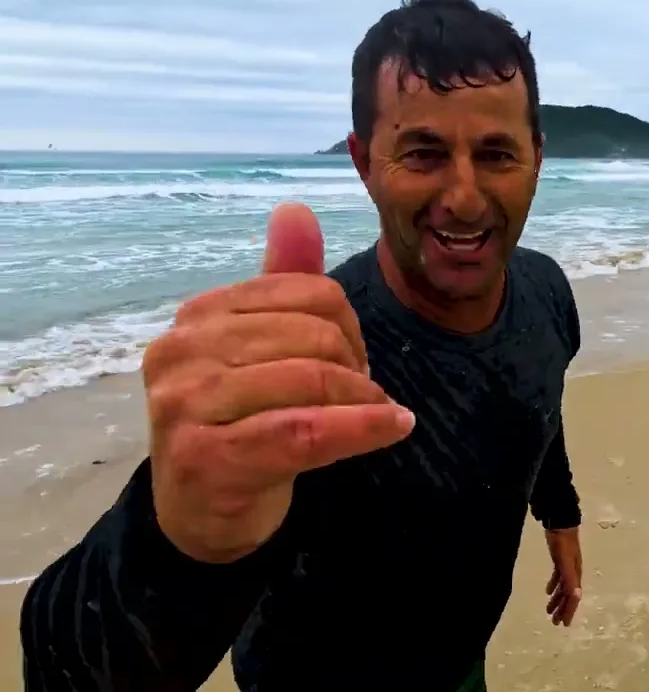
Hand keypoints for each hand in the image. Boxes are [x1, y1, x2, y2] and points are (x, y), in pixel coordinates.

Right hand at [142, 202, 415, 562]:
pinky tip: (394, 428)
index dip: (352, 327)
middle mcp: (181, 352)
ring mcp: (185, 405)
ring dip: (364, 402)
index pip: (308, 293)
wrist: (201, 511)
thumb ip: (283, 284)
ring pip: (312, 382)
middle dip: (357, 367)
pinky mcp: (205, 457)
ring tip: (378, 416)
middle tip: (367, 396)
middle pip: (314, 336)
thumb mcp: (263, 350)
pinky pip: (304, 431)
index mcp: (199, 316)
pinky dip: (361, 429)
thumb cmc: (242, 423)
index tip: (358, 361)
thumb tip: (296, 210)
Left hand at [543, 527, 582, 625]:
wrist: (561, 523)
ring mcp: (567, 567)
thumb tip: (576, 596)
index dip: (569, 611)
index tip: (563, 623)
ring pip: (563, 588)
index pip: (573, 598)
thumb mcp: (566, 562)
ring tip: (548, 611)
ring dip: (557, 600)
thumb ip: (570, 578)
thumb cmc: (563, 543)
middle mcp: (573, 573)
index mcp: (575, 576)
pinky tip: (548, 591)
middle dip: (562, 609)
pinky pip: (558, 578)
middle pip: (568, 595)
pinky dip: (554, 586)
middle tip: (554, 622)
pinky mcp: (560, 561)